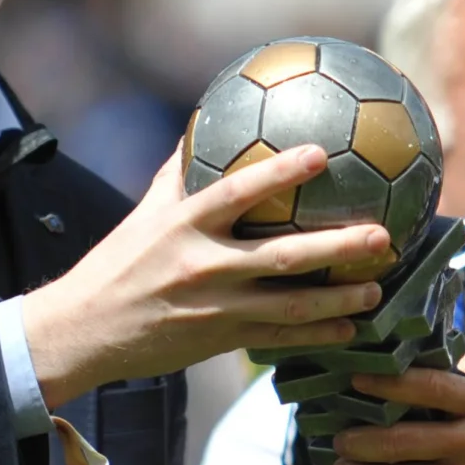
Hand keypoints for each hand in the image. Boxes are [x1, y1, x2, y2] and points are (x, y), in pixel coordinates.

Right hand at [19, 144, 392, 401]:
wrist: (83, 331)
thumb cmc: (117, 264)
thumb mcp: (144, 213)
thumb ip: (180, 172)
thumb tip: (207, 123)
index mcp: (183, 225)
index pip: (237, 192)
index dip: (279, 172)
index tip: (321, 153)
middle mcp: (203, 266)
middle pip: (283, 255)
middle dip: (337, 246)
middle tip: (381, 236)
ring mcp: (215, 308)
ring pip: (291, 304)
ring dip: (340, 299)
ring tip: (377, 289)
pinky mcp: (219, 341)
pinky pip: (279, 337)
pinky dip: (318, 334)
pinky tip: (351, 327)